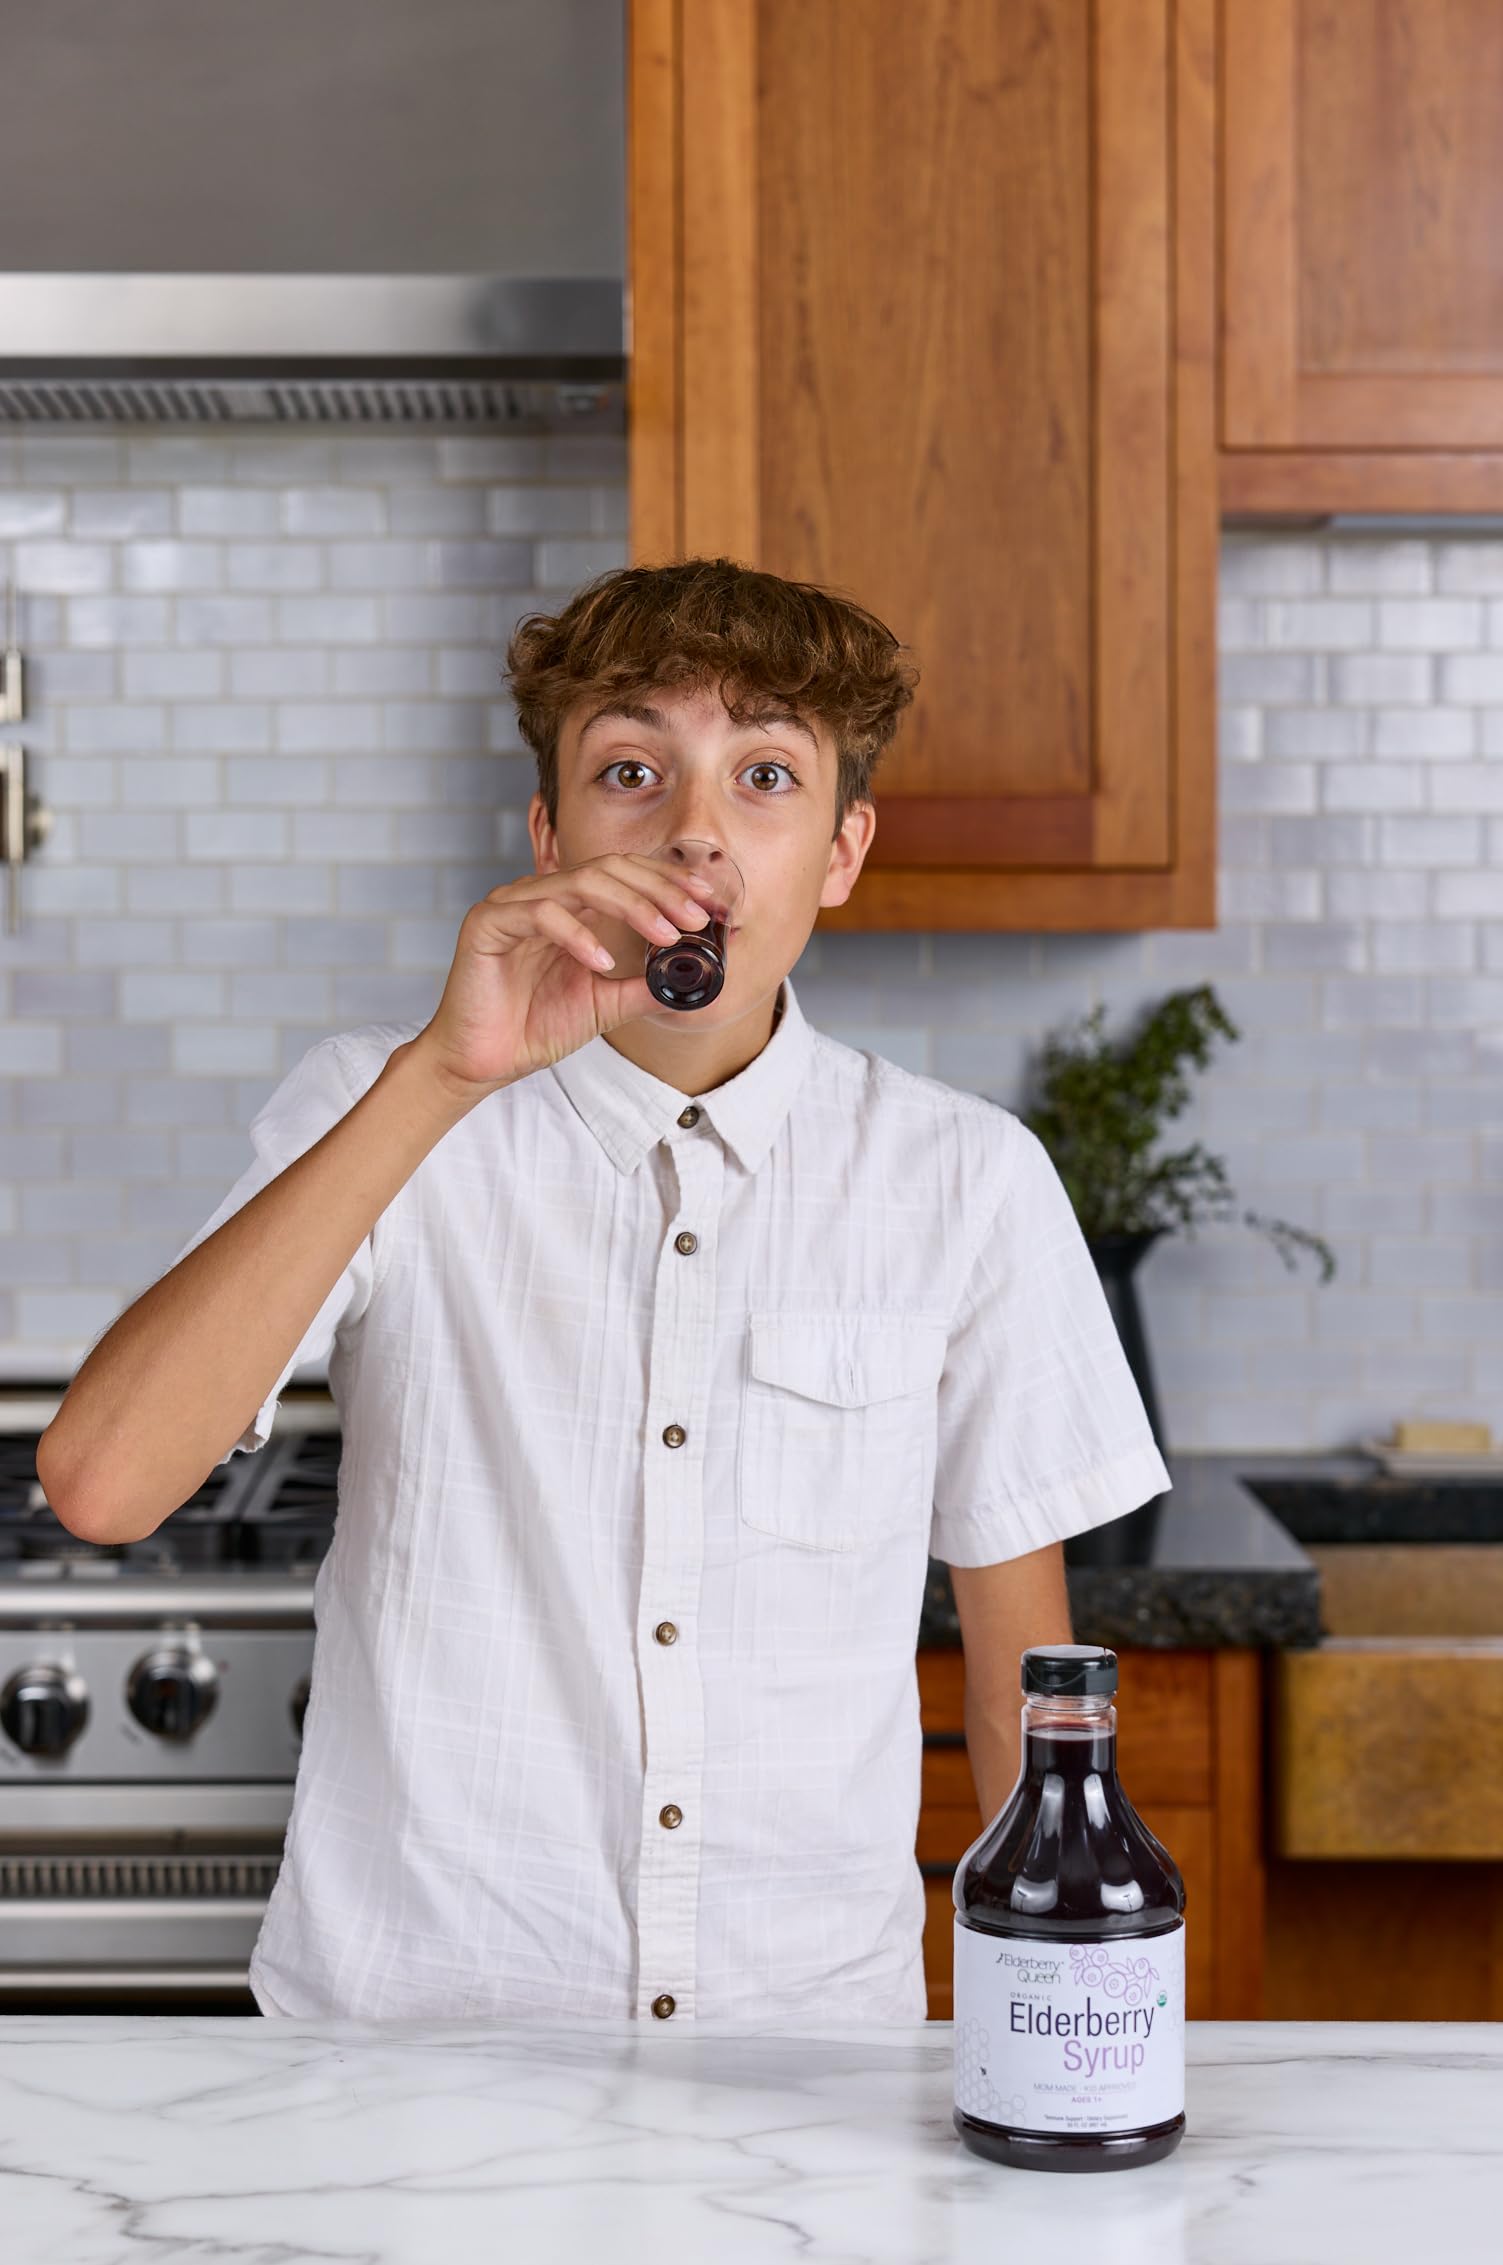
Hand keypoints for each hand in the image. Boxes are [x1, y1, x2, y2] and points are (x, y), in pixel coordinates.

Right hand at [408, 853, 716, 1101]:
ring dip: (632, 905)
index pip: (627, 873)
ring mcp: (513, 903)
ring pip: (582, 882)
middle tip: (697, 917)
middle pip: (611, 868)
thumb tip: (696, 980)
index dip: (670, 881)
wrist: (482, 1062)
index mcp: (571, 906)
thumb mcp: (605, 1005)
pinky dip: (578, 935)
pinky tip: (603, 963)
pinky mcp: (487, 922)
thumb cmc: (534, 1027)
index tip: (710, 902)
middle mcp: (543, 894)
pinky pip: (541, 913)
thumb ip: (644, 987)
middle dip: (661, 889)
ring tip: (665, 935)